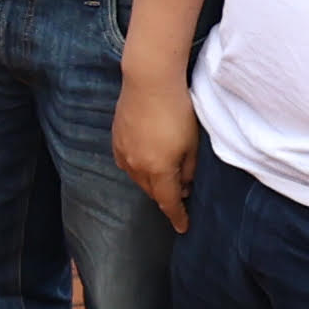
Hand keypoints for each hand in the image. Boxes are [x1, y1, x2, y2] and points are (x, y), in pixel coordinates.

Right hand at [108, 66, 199, 236]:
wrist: (150, 81)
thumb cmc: (177, 110)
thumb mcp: (193, 144)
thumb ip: (189, 170)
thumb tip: (185, 186)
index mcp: (159, 170)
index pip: (168, 202)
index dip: (177, 216)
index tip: (183, 227)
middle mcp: (137, 166)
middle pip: (152, 192)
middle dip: (166, 196)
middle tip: (182, 192)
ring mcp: (123, 152)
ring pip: (138, 178)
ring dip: (152, 181)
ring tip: (166, 172)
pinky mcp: (116, 138)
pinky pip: (126, 163)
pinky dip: (138, 167)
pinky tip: (147, 158)